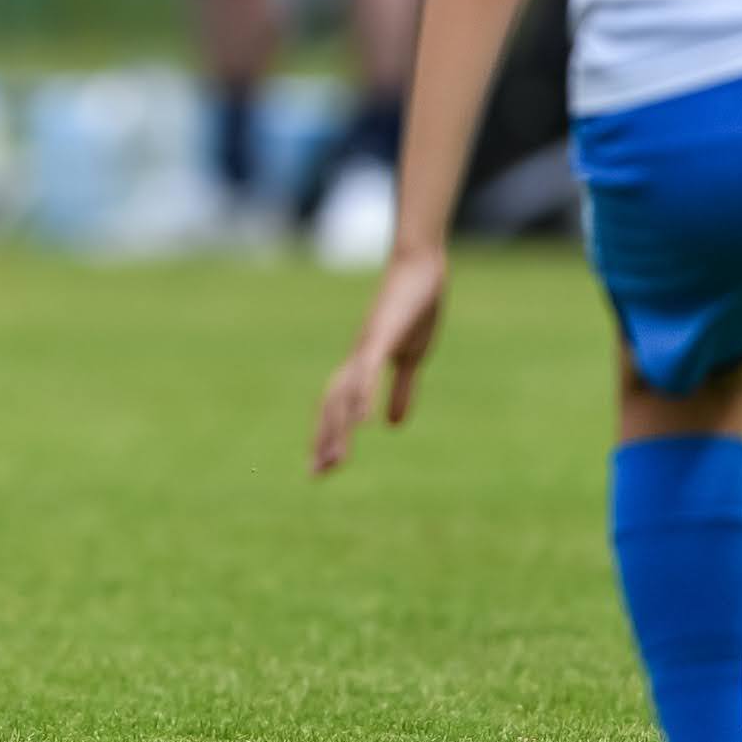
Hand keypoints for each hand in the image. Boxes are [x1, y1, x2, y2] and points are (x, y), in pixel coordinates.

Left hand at [311, 244, 447, 474]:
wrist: (422, 267)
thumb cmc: (415, 307)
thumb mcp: (411, 358)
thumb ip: (400, 391)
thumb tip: (393, 426)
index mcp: (363, 364)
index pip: (338, 405)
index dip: (329, 434)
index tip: (323, 468)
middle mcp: (357, 358)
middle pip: (333, 403)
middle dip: (325, 438)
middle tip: (318, 474)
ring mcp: (367, 346)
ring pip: (346, 392)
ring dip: (339, 427)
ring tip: (334, 459)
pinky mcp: (382, 334)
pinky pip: (368, 369)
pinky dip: (361, 395)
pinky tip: (359, 420)